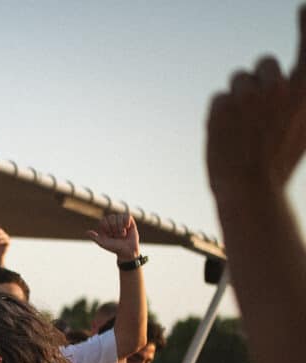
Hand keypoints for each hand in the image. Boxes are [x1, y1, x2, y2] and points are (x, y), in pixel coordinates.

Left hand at [87, 213, 139, 260]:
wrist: (127, 251)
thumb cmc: (114, 248)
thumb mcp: (103, 244)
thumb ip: (95, 238)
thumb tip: (87, 232)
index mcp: (105, 226)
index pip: (104, 220)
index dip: (107, 228)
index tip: (109, 235)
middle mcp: (112, 222)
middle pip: (111, 218)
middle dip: (114, 228)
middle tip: (117, 236)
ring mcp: (121, 221)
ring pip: (119, 217)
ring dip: (121, 227)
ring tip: (123, 234)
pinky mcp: (130, 221)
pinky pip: (127, 215)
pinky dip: (127, 222)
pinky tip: (127, 227)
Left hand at [208, 7, 305, 196]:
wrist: (251, 190)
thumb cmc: (279, 160)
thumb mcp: (301, 125)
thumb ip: (296, 92)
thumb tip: (286, 79)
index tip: (302, 7)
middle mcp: (281, 86)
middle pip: (263, 62)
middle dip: (258, 81)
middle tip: (259, 116)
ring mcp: (251, 94)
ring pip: (238, 79)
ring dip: (238, 99)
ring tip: (244, 130)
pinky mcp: (223, 103)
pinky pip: (219, 98)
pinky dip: (220, 115)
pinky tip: (228, 136)